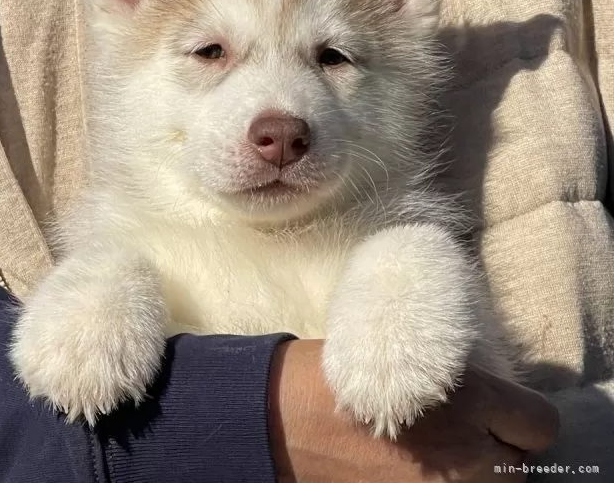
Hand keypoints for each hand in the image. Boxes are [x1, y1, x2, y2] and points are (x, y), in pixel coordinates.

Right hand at [268, 340, 558, 482]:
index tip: (498, 413)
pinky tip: (412, 470)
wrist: (289, 416)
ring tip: (437, 456)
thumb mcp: (407, 358)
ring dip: (472, 476)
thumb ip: (457, 382)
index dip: (519, 418)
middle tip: (463, 436)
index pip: (541, 423)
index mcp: (471, 399)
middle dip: (496, 452)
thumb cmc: (344, 373)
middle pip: (518, 468)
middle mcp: (468, 453)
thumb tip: (488, 399)